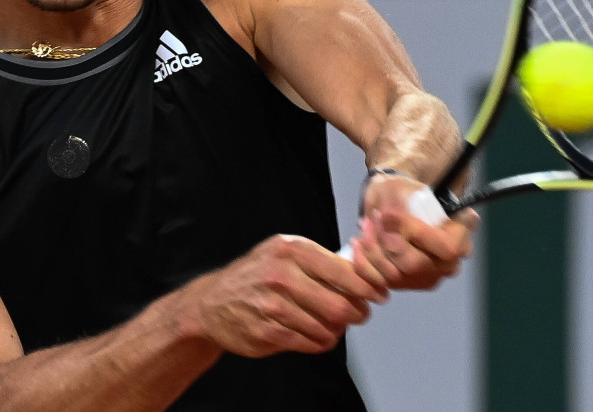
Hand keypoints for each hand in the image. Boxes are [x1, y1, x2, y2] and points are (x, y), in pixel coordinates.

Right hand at [180, 234, 387, 357]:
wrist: (213, 302)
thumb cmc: (258, 274)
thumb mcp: (285, 252)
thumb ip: (321, 259)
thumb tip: (365, 268)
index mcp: (291, 250)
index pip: (344, 271)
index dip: (369, 286)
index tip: (379, 293)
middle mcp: (282, 275)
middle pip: (341, 304)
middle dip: (358, 312)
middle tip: (361, 313)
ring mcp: (273, 306)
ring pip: (328, 327)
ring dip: (338, 329)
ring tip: (336, 324)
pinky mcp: (267, 332)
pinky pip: (311, 342)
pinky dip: (321, 341)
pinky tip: (319, 335)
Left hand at [347, 172, 478, 289]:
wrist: (394, 204)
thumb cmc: (403, 193)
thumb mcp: (401, 188)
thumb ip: (399, 204)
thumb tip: (389, 220)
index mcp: (460, 235)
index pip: (446, 247)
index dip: (416, 233)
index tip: (388, 214)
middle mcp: (449, 262)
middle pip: (415, 264)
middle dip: (387, 241)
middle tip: (374, 218)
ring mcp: (428, 277)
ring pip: (394, 274)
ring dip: (373, 248)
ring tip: (366, 225)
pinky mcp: (406, 284)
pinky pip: (380, 281)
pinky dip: (364, 261)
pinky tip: (360, 242)